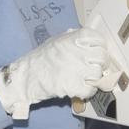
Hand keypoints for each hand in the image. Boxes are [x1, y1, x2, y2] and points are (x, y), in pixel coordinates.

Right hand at [0, 27, 121, 119]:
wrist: (26, 75)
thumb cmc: (40, 58)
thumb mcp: (57, 41)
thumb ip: (73, 39)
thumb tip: (90, 41)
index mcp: (75, 37)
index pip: (99, 40)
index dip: (100, 48)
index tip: (96, 53)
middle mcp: (78, 51)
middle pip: (102, 58)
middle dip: (99, 64)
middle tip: (93, 69)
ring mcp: (77, 69)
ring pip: (98, 74)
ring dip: (94, 79)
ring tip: (85, 79)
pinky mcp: (73, 85)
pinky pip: (90, 89)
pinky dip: (88, 91)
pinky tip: (81, 89)